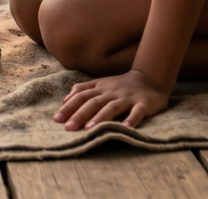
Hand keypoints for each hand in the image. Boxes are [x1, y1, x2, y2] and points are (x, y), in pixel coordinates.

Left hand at [53, 70, 169, 130]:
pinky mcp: (144, 104)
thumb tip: (64, 99)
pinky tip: (126, 128)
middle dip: (79, 115)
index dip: (69, 107)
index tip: (56, 119)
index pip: (81, 96)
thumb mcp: (101, 83)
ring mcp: (128, 98)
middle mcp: (112, 92)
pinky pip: (138, 112)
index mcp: (100, 88)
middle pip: (93, 102)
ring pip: (112, 107)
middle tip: (68, 128)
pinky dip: (132, 119)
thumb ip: (83, 89)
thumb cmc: (121, 85)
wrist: (150, 78)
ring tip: (89, 129)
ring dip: (100, 118)